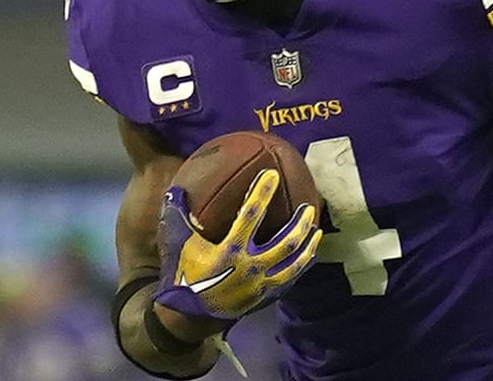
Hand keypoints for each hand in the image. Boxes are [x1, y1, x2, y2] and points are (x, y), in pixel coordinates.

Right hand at [153, 168, 321, 323]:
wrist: (189, 316)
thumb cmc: (186, 274)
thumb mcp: (179, 244)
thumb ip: (178, 216)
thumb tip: (175, 190)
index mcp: (230, 251)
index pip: (250, 216)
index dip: (262, 194)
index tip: (272, 175)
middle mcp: (250, 268)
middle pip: (285, 244)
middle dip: (300, 224)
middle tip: (309, 207)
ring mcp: (261, 285)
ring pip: (293, 264)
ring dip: (307, 246)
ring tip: (316, 231)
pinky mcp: (265, 296)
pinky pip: (289, 280)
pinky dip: (301, 267)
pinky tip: (308, 256)